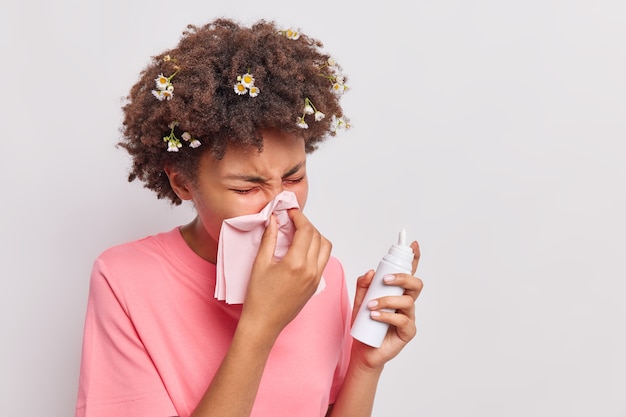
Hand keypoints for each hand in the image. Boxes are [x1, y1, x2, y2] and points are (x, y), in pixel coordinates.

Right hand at [240, 209, 331, 337]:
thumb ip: (269, 239)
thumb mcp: (260, 264)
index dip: (299, 217)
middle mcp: (311, 271)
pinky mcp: (316, 286)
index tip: (290, 212)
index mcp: (296, 264)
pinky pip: (323, 261)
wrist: (264, 324)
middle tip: (293, 221)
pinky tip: (301, 249)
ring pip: (326, 248)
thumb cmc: (258, 297)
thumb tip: (274, 220)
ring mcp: (316, 279)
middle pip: (318, 237)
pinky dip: (317, 249)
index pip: (306, 231)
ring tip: (299, 234)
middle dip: (307, 225)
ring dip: (315, 236)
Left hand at [351, 241, 422, 368]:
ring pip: (408, 301)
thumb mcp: (359, 300)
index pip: (408, 272)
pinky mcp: (408, 331)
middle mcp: (406, 302)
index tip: (412, 244)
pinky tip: (374, 316)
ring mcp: (408, 317)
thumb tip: (371, 272)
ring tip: (370, 306)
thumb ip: (363, 285)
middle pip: (415, 284)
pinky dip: (387, 316)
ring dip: (388, 300)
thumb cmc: (364, 324)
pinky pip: (402, 320)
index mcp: (397, 292)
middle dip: (403, 277)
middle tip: (386, 279)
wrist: (363, 349)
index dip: (413, 258)